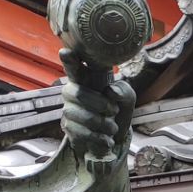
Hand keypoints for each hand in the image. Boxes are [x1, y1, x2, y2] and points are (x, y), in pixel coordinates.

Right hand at [59, 48, 133, 169]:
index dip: (69, 60)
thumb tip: (110, 92)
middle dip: (101, 105)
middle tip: (114, 111)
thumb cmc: (117, 108)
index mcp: (85, 78)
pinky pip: (82, 133)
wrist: (114, 135)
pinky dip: (99, 138)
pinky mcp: (68, 128)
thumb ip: (123, 91)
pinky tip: (106, 139)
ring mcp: (68, 110)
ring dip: (104, 124)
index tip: (66, 52)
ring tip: (113, 128)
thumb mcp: (126, 97)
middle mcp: (72, 91)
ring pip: (83, 116)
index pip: (73, 67)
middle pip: (79, 94)